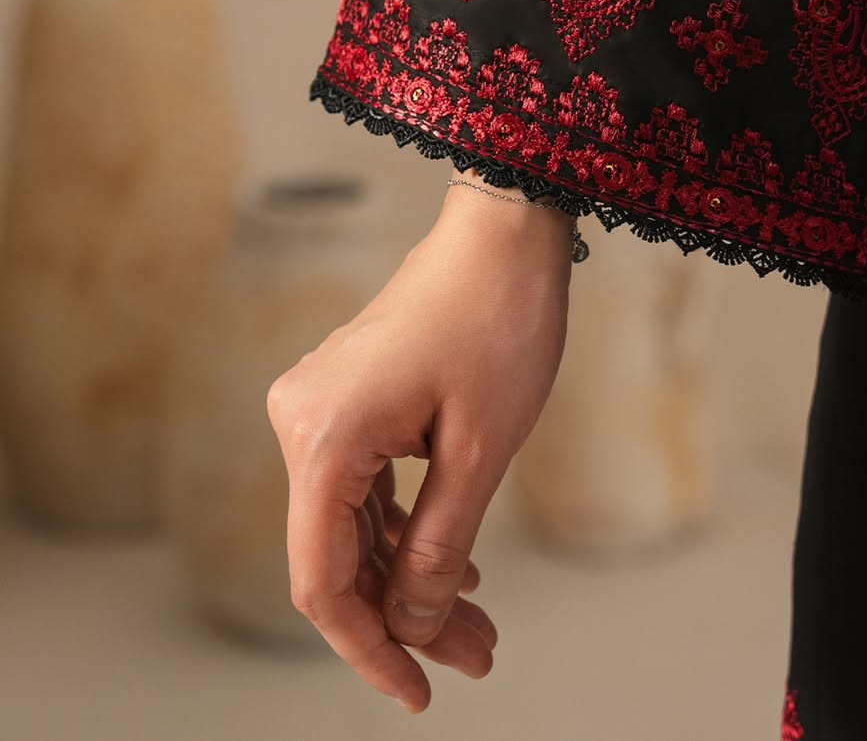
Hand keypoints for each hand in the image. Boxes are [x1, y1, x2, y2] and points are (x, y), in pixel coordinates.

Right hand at [266, 171, 572, 713]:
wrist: (504, 232)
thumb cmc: (499, 324)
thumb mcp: (480, 450)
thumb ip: (438, 545)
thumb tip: (413, 625)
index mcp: (323, 438)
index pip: (323, 580)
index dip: (369, 648)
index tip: (418, 694)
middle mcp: (302, 421)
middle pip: (340, 555)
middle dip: (406, 616)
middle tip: (475, 659)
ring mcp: (320, 407)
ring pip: (355, 525)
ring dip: (413, 577)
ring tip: (479, 628)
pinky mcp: (347, 399)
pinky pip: (365, 487)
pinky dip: (408, 529)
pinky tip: (458, 563)